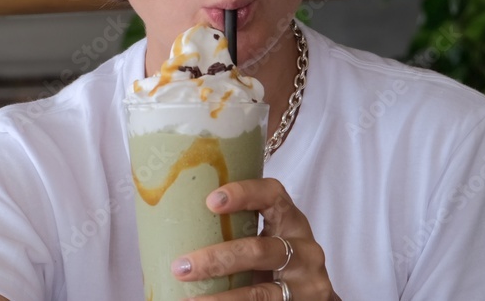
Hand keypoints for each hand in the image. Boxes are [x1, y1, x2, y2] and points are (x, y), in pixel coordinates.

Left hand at [170, 177, 340, 299]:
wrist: (313, 298)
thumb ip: (238, 229)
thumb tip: (171, 225)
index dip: (244, 193)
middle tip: (181, 267)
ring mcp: (306, 283)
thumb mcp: (269, 237)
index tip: (210, 201)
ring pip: (260, 292)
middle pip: (258, 249)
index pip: (272, 194)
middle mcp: (304, 249)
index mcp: (291, 220)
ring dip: (220, 298)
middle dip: (216, 259)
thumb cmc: (278, 259)